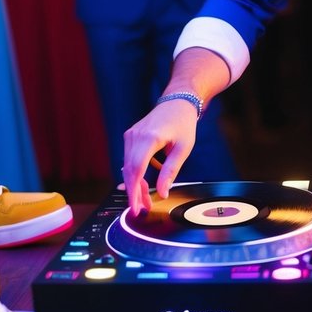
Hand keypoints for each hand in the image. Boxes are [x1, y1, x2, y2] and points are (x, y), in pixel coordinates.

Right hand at [121, 100, 198, 215]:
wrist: (177, 102)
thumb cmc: (183, 123)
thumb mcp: (183, 149)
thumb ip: (171, 171)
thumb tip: (163, 193)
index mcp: (150, 138)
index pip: (136, 169)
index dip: (134, 191)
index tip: (136, 206)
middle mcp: (136, 135)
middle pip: (129, 170)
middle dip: (134, 192)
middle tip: (142, 208)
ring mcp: (131, 135)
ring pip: (128, 166)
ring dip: (135, 184)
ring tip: (146, 199)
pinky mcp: (130, 136)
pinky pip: (130, 159)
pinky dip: (136, 173)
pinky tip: (145, 184)